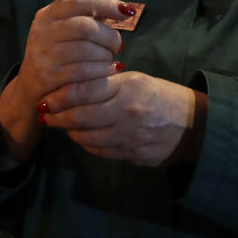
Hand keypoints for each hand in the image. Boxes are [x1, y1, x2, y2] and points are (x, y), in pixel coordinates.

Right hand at [0, 0, 132, 159]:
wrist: (32, 90)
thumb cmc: (58, 54)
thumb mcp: (71, 28)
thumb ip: (93, 9)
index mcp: (48, 14)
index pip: (78, 0)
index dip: (105, 3)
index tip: (127, 11)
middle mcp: (42, 31)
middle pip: (85, 27)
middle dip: (109, 36)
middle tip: (119, 45)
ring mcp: (43, 54)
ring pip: (87, 50)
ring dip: (106, 56)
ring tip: (111, 59)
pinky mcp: (48, 77)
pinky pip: (84, 72)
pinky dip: (102, 71)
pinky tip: (109, 71)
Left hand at [40, 71, 197, 166]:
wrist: (193, 126)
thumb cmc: (160, 96)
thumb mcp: (137, 81)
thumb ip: (107, 84)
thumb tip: (74, 88)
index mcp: (128, 90)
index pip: (85, 91)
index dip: (60, 96)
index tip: (46, 98)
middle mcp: (128, 114)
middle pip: (81, 117)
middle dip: (58, 117)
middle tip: (44, 114)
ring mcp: (130, 138)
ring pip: (87, 138)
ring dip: (70, 131)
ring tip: (61, 124)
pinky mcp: (132, 156)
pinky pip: (101, 151)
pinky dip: (86, 144)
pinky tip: (81, 135)